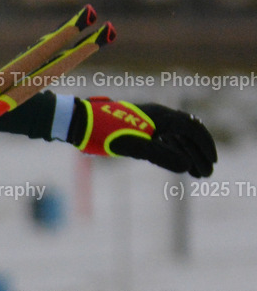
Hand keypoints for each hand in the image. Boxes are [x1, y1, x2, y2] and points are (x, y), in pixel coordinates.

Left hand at [72, 97, 216, 177]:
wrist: (78, 123)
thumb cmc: (104, 133)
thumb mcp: (134, 147)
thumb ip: (161, 155)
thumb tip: (187, 166)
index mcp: (160, 116)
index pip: (193, 129)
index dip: (205, 146)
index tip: (211, 164)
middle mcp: (157, 115)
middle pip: (186, 134)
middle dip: (198, 154)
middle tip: (205, 175)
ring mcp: (147, 121)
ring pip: (174, 137)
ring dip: (186, 154)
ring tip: (194, 174)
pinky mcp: (136, 127)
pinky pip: (162, 138)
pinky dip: (172, 151)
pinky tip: (176, 162)